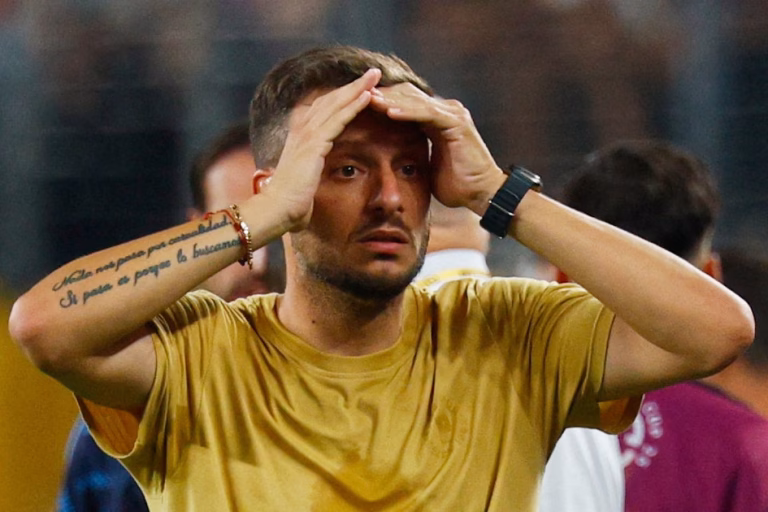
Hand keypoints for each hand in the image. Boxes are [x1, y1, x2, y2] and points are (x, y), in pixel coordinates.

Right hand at [264, 68, 381, 230]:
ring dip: (357, 88)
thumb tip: (314, 177)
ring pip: (337, 104)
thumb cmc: (292, 202)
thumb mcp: (304, 180)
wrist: (278, 209)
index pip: (324, 108)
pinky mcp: (314, 144)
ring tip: (375, 76)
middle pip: (332, 99)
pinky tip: (368, 96)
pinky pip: (338, 120)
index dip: (343, 96)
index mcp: (300, 136)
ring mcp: (307, 135)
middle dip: (354, 85)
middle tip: (373, 72)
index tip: (361, 87)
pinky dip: (353, 106)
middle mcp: (302, 130)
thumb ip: (311, 171)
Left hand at [369, 84, 504, 214]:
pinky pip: (427, 113)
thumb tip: (390, 161)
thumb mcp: (428, 166)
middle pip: (408, 94)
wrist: (482, 194)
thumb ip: (414, 154)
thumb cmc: (457, 185)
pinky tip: (388, 112)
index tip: (359, 106)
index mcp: (437, 119)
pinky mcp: (456, 123)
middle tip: (358, 96)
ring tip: (369, 100)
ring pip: (416, 100)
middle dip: (383, 95)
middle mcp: (446, 111)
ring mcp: (453, 114)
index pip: (406, 101)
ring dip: (391, 100)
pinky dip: (407, 112)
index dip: (384, 102)